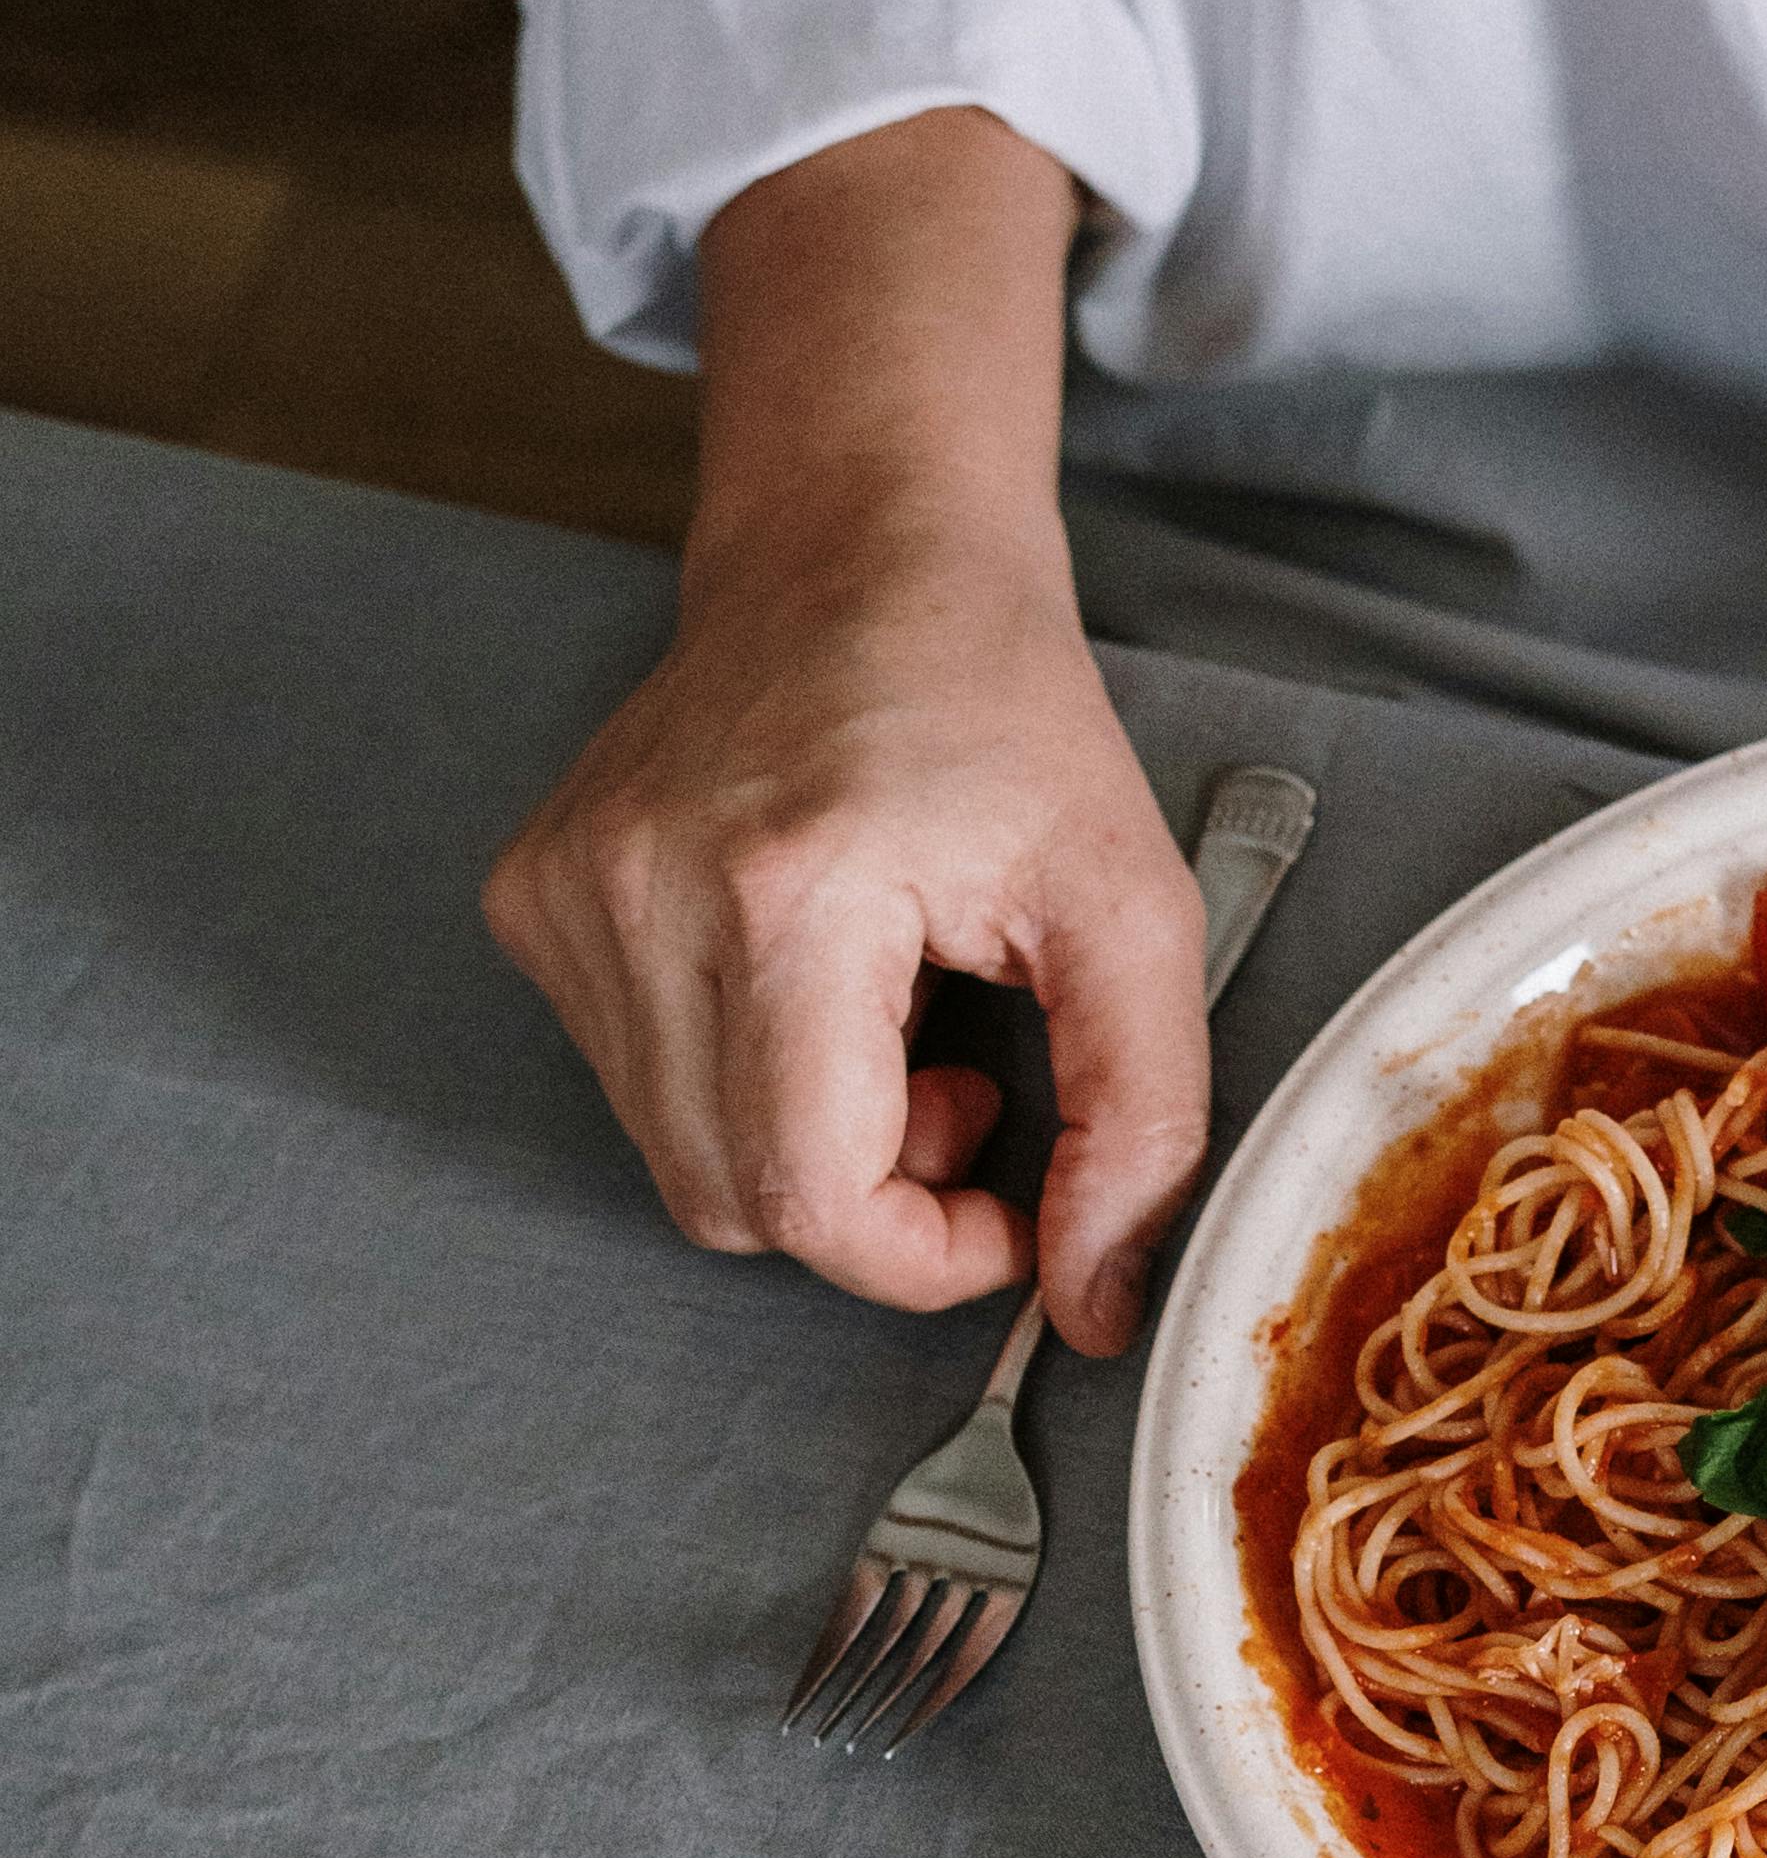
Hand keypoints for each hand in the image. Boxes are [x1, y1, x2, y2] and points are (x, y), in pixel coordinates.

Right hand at [484, 533, 1206, 1350]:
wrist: (859, 554)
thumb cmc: (999, 712)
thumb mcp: (1135, 911)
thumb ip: (1141, 1123)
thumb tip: (1093, 1303)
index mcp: (785, 893)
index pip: (812, 1198)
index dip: (923, 1253)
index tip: (1005, 1198)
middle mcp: (639, 893)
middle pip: (739, 1203)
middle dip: (874, 1196)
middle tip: (959, 1077)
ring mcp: (565, 895)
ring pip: (685, 1164)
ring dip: (809, 1140)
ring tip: (891, 1017)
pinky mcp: (533, 899)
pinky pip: (639, 1088)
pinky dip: (739, 1083)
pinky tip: (809, 983)